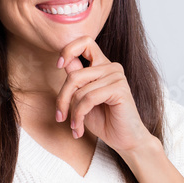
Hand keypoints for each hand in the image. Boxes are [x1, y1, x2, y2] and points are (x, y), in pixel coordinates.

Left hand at [55, 35, 154, 154]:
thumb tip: (63, 62)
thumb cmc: (104, 120)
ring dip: (72, 112)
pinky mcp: (119, 88)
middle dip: (62, 98)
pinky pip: (89, 98)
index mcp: (102, 65)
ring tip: (75, 126)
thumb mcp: (82, 99)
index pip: (85, 42)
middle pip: (74, 75)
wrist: (125, 140)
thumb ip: (75, 81)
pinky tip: (79, 128)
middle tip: (60, 117)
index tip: (58, 65)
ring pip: (79, 89)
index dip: (68, 50)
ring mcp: (116, 76)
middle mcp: (110, 67)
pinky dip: (79, 115)